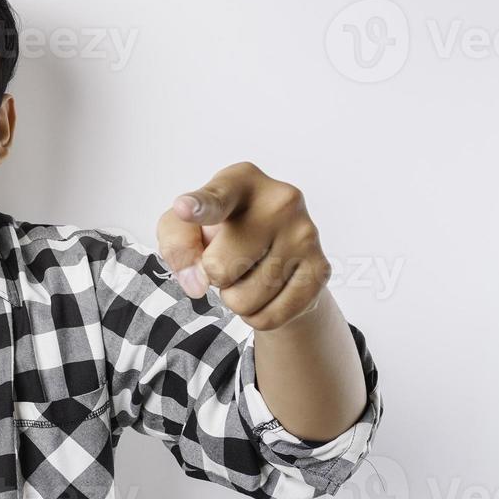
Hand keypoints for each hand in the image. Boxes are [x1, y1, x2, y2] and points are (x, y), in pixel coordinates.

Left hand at [156, 161, 331, 331]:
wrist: (272, 247)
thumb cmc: (220, 228)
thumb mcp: (185, 224)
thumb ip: (177, 243)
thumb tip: (197, 284)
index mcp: (241, 180)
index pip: (216, 198)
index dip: (199, 206)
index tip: (185, 208)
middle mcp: (280, 201)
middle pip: (218, 268)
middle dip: (212, 275)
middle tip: (228, 258)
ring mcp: (305, 234)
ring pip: (243, 300)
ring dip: (234, 297)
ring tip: (247, 271)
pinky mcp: (320, 269)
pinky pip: (268, 318)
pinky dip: (256, 315)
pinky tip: (265, 290)